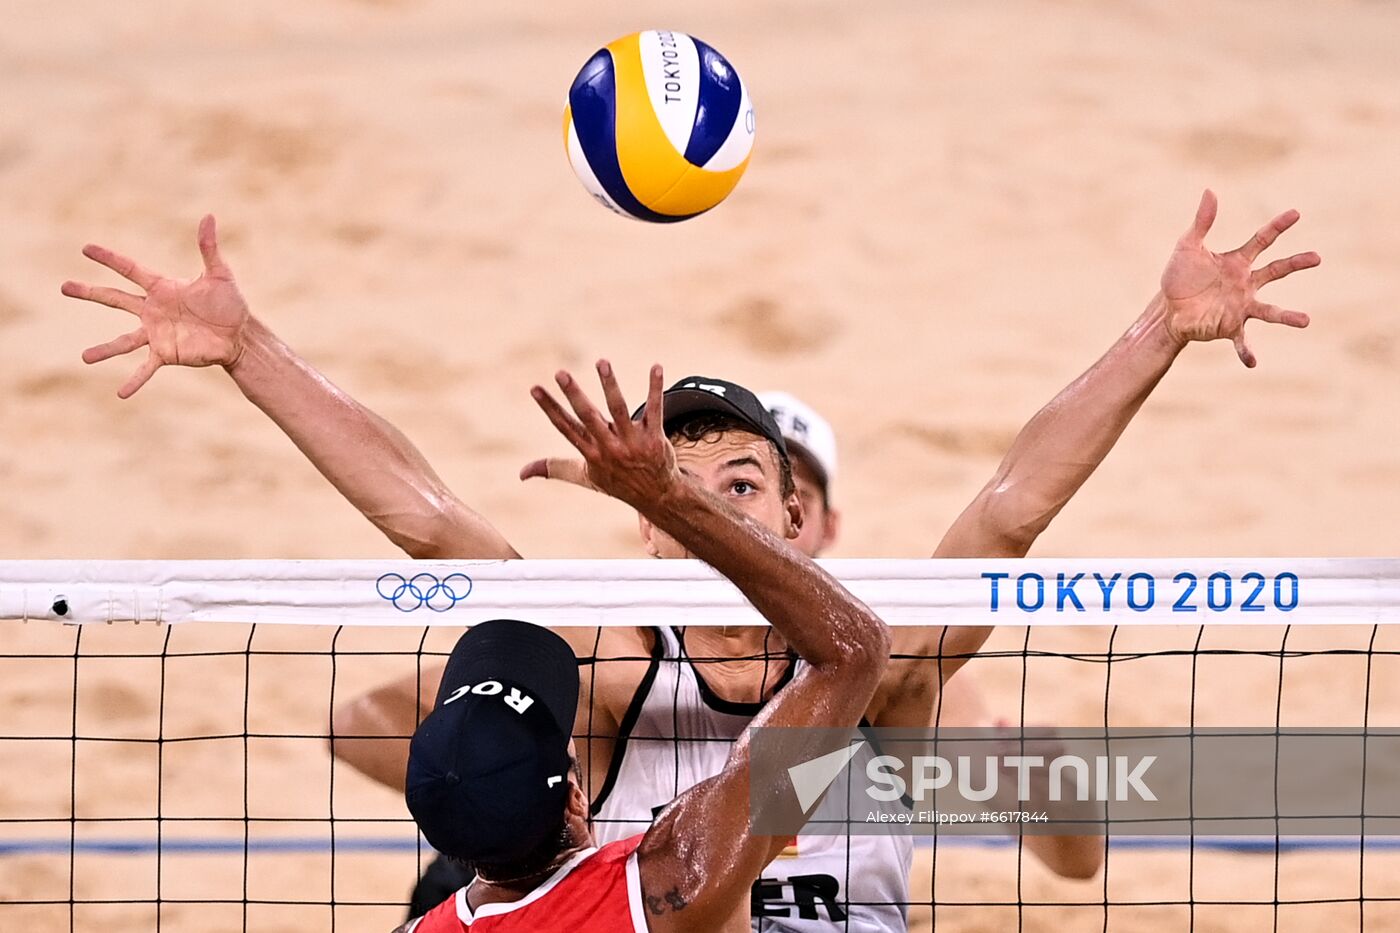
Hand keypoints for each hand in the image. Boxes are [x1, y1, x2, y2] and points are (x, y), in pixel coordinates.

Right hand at [61, 215, 249, 396]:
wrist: (240, 334)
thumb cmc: (230, 304)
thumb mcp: (220, 274)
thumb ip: (209, 248)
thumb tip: (209, 216)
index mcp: (162, 288)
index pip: (130, 270)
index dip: (109, 259)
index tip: (86, 249)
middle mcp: (153, 310)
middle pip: (115, 300)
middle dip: (90, 293)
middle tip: (64, 287)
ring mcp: (157, 333)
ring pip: (124, 341)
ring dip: (105, 350)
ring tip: (84, 358)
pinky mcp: (167, 354)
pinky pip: (146, 368)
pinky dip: (134, 380)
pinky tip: (121, 393)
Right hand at [522, 361, 678, 509]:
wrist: (658, 495)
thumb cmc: (618, 480)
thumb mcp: (585, 477)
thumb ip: (556, 468)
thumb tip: (521, 474)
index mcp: (591, 453)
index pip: (565, 427)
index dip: (549, 408)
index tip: (534, 388)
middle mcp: (610, 447)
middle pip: (588, 416)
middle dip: (574, 394)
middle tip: (560, 373)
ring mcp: (633, 442)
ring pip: (619, 409)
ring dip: (610, 385)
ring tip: (601, 362)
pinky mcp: (655, 437)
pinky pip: (655, 409)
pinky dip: (655, 388)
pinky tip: (656, 367)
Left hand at [1160, 190, 1318, 366]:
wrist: (1167, 309)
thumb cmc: (1179, 278)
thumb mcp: (1187, 247)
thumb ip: (1202, 222)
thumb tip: (1210, 190)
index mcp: (1237, 262)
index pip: (1262, 240)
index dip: (1278, 227)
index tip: (1296, 214)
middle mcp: (1245, 283)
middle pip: (1276, 271)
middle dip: (1295, 264)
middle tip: (1317, 258)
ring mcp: (1241, 306)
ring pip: (1269, 309)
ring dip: (1286, 316)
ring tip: (1305, 321)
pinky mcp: (1229, 326)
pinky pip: (1242, 341)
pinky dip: (1247, 351)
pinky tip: (1252, 363)